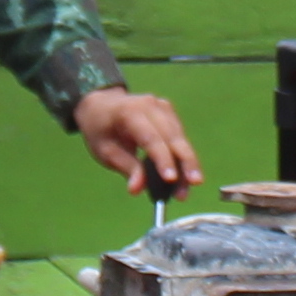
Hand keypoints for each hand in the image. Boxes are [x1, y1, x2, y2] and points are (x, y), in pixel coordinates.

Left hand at [73, 86, 200, 198]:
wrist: (101, 104)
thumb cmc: (101, 129)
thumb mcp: (105, 151)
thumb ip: (126, 168)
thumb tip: (138, 189)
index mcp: (129, 112)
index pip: (151, 138)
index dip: (163, 159)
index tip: (171, 180)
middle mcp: (149, 105)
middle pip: (172, 136)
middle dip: (185, 162)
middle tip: (194, 184)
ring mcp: (162, 106)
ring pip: (180, 138)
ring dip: (186, 164)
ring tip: (184, 190)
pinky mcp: (169, 112)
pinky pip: (179, 136)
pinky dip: (182, 156)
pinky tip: (184, 177)